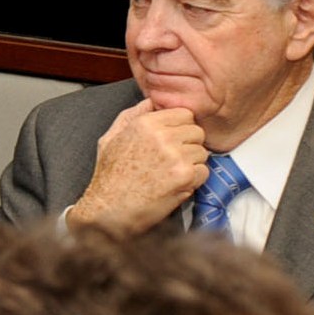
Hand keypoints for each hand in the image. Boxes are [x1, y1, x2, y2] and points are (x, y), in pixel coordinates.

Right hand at [66, 99, 208, 236]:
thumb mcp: (111, 138)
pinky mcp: (185, 176)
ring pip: (202, 152)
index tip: (173, 140)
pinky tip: (174, 185)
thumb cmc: (109, 178)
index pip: (184, 113)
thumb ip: (132, 116)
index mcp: (145, 123)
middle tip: (172, 160)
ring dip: (191, 163)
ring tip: (170, 174)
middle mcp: (162, 136)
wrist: (109, 211)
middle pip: (197, 132)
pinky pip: (204, 172)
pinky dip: (193, 181)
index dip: (180, 128)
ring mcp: (176, 156)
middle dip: (188, 145)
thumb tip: (151, 102)